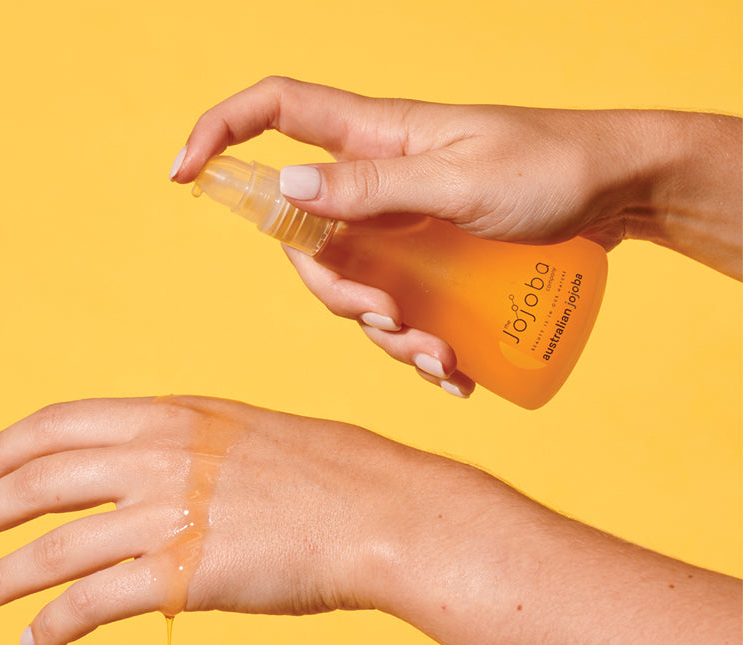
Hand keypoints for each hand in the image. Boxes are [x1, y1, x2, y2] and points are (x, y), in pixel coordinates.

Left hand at [0, 396, 458, 644]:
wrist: (386, 513)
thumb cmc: (330, 473)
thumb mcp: (240, 429)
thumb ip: (178, 439)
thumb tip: (134, 456)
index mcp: (166, 416)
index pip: (57, 426)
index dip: (3, 450)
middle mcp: (154, 459)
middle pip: (38, 486)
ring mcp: (165, 517)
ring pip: (53, 550)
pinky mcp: (181, 575)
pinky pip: (93, 603)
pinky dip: (54, 624)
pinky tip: (32, 640)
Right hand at [168, 77, 742, 397]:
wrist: (624, 191)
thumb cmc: (551, 166)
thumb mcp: (461, 182)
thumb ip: (374, 187)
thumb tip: (285, 189)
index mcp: (373, 136)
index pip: (274, 111)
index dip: (219, 132)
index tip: (182, 174)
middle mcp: (373, 178)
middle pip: (303, 233)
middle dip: (334, 293)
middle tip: (389, 323)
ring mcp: (397, 221)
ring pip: (349, 282)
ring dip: (383, 333)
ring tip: (440, 358)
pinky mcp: (427, 259)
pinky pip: (394, 307)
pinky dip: (414, 346)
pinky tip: (453, 371)